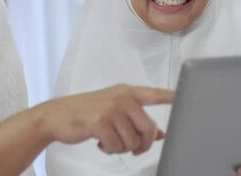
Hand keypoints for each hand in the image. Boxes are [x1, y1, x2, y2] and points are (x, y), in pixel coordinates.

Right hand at [38, 84, 172, 154]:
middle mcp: (121, 97)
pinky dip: (110, 149)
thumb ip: (136, 120)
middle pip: (148, 128)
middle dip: (142, 144)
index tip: (184, 96)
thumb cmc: (86, 113)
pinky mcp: (100, 122)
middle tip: (134, 148)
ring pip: (132, 141)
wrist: (56, 116)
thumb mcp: (112, 111)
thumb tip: (160, 134)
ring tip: (109, 140)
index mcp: (126, 92)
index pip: (154, 94)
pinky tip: (101, 142)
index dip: (170, 96)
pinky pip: (117, 146)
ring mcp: (110, 109)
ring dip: (122, 148)